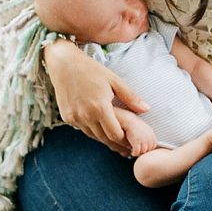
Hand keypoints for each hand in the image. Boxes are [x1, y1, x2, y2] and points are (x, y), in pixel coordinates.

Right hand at [43, 39, 148, 155]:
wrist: (64, 64)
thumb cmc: (91, 70)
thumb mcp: (114, 80)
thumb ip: (130, 97)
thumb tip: (147, 109)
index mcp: (100, 108)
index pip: (115, 134)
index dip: (125, 140)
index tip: (132, 142)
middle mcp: (86, 116)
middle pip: (104, 139)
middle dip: (117, 143)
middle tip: (127, 146)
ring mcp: (75, 118)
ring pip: (93, 136)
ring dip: (104, 139)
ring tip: (116, 140)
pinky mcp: (67, 117)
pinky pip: (83, 129)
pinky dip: (92, 131)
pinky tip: (101, 129)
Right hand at [121, 116, 157, 156]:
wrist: (129, 121)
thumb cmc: (135, 125)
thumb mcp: (146, 129)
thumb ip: (148, 136)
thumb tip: (149, 143)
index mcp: (152, 134)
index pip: (154, 146)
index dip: (148, 148)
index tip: (143, 149)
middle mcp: (149, 138)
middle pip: (148, 150)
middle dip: (143, 151)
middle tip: (138, 151)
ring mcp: (143, 140)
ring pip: (143, 152)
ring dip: (139, 153)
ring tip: (135, 152)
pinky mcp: (136, 142)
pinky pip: (137, 152)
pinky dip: (134, 153)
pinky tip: (132, 152)